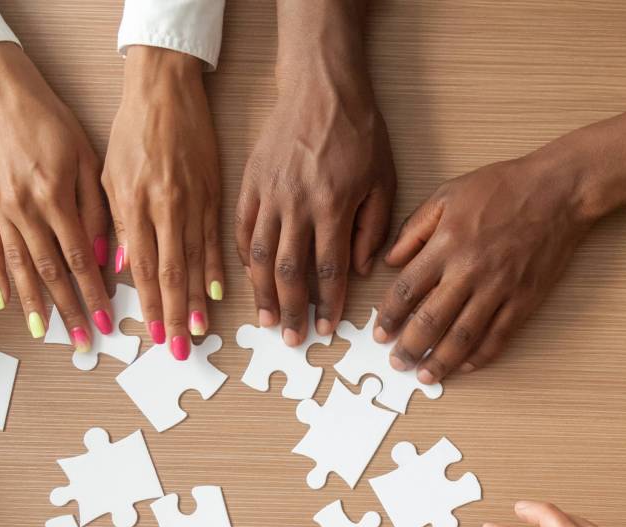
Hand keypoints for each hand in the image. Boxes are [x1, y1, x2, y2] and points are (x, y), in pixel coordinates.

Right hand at [0, 42, 111, 352]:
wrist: (1, 93)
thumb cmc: (53, 122)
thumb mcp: (88, 158)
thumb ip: (98, 209)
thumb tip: (107, 257)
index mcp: (56, 197)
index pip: (81, 258)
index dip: (95, 294)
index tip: (108, 321)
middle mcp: (25, 207)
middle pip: (51, 271)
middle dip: (70, 309)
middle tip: (84, 340)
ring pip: (19, 267)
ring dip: (35, 303)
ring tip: (47, 333)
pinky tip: (9, 302)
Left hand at [104, 46, 222, 359]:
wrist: (166, 89)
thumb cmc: (132, 129)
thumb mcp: (110, 175)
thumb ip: (117, 223)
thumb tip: (122, 269)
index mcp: (134, 205)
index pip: (143, 268)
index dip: (149, 306)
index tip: (150, 336)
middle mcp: (165, 208)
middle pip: (170, 273)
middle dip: (172, 316)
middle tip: (175, 349)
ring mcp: (192, 202)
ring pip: (194, 261)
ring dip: (196, 300)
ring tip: (200, 331)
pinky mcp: (212, 193)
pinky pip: (214, 238)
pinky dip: (217, 267)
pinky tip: (220, 292)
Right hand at [236, 12, 394, 345]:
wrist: (321, 87)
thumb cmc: (359, 133)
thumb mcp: (383, 179)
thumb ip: (372, 228)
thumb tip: (360, 270)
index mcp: (333, 206)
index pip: (328, 269)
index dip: (327, 305)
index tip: (326, 329)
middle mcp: (297, 204)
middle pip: (289, 271)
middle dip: (291, 311)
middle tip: (292, 339)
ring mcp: (269, 193)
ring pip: (258, 255)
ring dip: (262, 294)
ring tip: (267, 321)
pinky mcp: (250, 182)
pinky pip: (242, 228)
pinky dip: (242, 258)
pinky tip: (248, 280)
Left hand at [374, 102, 625, 381]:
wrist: (557, 192)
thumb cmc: (503, 187)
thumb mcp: (448, 195)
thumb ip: (416, 229)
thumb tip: (391, 261)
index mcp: (446, 244)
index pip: (408, 290)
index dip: (389, 316)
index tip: (379, 333)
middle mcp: (469, 271)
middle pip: (431, 320)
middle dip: (409, 347)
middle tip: (397, 363)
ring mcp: (499, 289)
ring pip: (463, 336)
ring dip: (441, 361)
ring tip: (426, 375)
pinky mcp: (524, 300)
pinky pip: (498, 336)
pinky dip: (480, 356)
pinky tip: (466, 366)